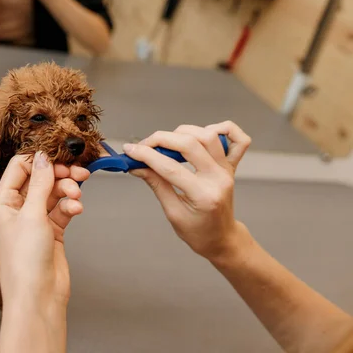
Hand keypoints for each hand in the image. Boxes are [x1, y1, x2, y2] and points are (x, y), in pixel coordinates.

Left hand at [0, 152, 88, 306]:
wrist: (38, 296)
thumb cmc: (25, 261)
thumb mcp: (31, 214)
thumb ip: (40, 183)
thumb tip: (43, 157)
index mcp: (2, 202)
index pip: (19, 168)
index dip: (39, 161)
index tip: (59, 157)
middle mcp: (16, 209)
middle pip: (39, 179)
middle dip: (59, 175)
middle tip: (77, 174)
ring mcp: (34, 220)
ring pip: (53, 193)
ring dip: (67, 191)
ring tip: (76, 196)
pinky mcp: (50, 231)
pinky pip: (61, 209)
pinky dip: (70, 206)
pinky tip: (76, 209)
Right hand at [123, 121, 250, 259]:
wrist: (222, 239)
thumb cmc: (198, 232)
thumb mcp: (172, 213)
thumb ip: (156, 184)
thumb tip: (137, 165)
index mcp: (203, 195)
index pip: (170, 167)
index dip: (146, 155)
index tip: (130, 150)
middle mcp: (218, 178)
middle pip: (190, 144)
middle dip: (161, 139)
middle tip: (143, 145)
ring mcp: (227, 170)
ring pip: (208, 136)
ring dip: (183, 132)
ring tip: (166, 142)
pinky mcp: (232, 166)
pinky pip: (238, 140)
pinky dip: (223, 128)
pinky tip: (204, 132)